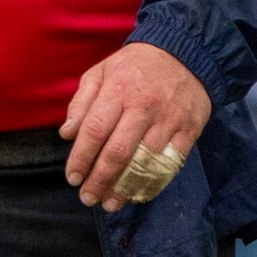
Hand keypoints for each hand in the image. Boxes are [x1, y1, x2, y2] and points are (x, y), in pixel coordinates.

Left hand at [59, 42, 211, 213]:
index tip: (72, 178)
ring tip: (109, 203)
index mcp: (118, 89)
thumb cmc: (136, 65)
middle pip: (118, 152)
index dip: (80, 158)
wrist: (186, 53)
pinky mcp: (189, 130)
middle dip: (99, 180)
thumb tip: (67, 134)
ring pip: (144, 163)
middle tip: (87, 198)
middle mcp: (143, 106)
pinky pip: (170, 164)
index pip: (94, 130)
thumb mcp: (101, 71)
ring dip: (124, 188)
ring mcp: (168, 119)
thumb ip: (81, 102)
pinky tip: (138, 193)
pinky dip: (153, 183)